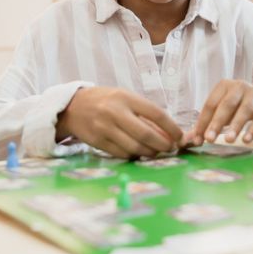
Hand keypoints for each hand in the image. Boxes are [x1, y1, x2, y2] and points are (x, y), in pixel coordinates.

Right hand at [59, 87, 183, 157]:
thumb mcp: (124, 98)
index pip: (155, 113)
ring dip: (149, 152)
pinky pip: (122, 154)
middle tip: (170, 148)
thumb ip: (144, 113)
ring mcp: (105, 128)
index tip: (179, 136)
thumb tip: (168, 133)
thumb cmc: (105, 101)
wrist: (73, 107)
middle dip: (162, 144)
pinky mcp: (98, 142)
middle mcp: (115, 112)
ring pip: (134, 147)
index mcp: (125, 98)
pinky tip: (138, 153)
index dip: (171, 127)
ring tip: (155, 152)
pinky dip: (134, 155)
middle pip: (146, 134)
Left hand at [189, 80, 252, 144]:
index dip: (203, 122)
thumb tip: (189, 139)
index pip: (210, 104)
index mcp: (223, 86)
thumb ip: (206, 123)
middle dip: (217, 122)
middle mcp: (239, 86)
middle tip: (210, 139)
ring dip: (236, 126)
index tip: (198, 139)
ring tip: (229, 140)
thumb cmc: (238, 106)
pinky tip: (246, 140)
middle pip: (226, 105)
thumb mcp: (222, 111)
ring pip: (244, 110)